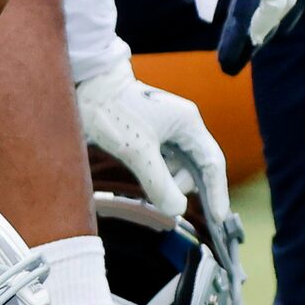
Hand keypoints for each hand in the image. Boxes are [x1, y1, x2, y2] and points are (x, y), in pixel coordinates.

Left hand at [75, 59, 232, 235]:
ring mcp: (167, 130)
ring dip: (167, 180)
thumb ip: (159, 182)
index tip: (218, 217)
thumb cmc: (112, 110)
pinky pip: (164, 162)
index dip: (217, 191)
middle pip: (197, 166)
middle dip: (183, 186)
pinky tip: (144, 175)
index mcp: (188, 123)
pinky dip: (158, 175)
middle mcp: (182, 126)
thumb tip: (178, 210)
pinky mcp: (152, 136)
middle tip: (167, 201)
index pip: (212, 162)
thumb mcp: (136, 151)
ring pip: (179, 167)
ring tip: (145, 175)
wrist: (86, 86)